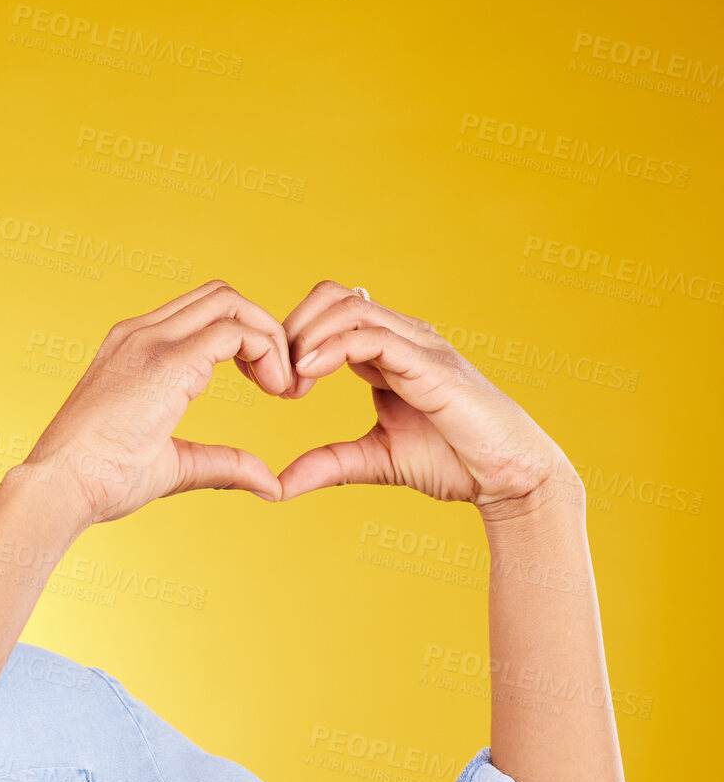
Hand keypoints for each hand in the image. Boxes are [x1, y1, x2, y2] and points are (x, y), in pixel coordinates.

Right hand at [17, 280, 293, 525]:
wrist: (59, 487)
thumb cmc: (100, 481)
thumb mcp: (174, 465)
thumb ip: (222, 464)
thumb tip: (270, 483)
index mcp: (134, 348)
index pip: (202, 313)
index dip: (246, 339)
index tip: (264, 385)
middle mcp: (140, 333)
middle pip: (221, 296)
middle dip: (265, 329)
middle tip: (283, 383)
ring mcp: (150, 341)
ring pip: (230, 302)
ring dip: (270, 337)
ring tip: (283, 387)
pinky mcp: (166, 361)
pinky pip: (234, 331)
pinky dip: (267, 351)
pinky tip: (275, 391)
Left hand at [277, 281, 580, 519]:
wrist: (509, 478)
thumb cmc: (452, 461)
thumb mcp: (373, 460)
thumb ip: (326, 464)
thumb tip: (277, 485)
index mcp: (386, 351)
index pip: (328, 312)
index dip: (292, 339)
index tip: (273, 384)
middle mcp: (403, 337)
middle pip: (333, 295)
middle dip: (292, 329)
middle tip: (277, 379)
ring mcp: (419, 345)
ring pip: (349, 306)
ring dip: (307, 337)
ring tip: (292, 381)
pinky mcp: (431, 365)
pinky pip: (375, 337)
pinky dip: (334, 347)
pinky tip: (309, 372)